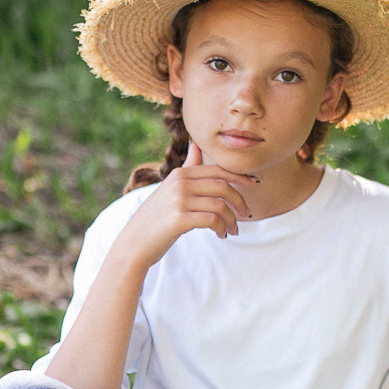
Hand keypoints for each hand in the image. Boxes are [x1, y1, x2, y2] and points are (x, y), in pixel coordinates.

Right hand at [112, 143, 257, 267]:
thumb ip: (187, 167)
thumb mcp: (170, 188)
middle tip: (246, 214)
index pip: (218, 171)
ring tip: (232, 230)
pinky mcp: (179, 219)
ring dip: (232, 220)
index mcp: (180, 174)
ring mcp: (179, 200)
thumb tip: (196, 145)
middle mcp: (180, 183)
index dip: (239, 177)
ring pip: (221, 206)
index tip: (253, 184)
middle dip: (240, 201)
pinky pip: (212, 220)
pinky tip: (221, 235)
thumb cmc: (156, 217)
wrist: (134, 243)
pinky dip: (222, 228)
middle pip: (223, 186)